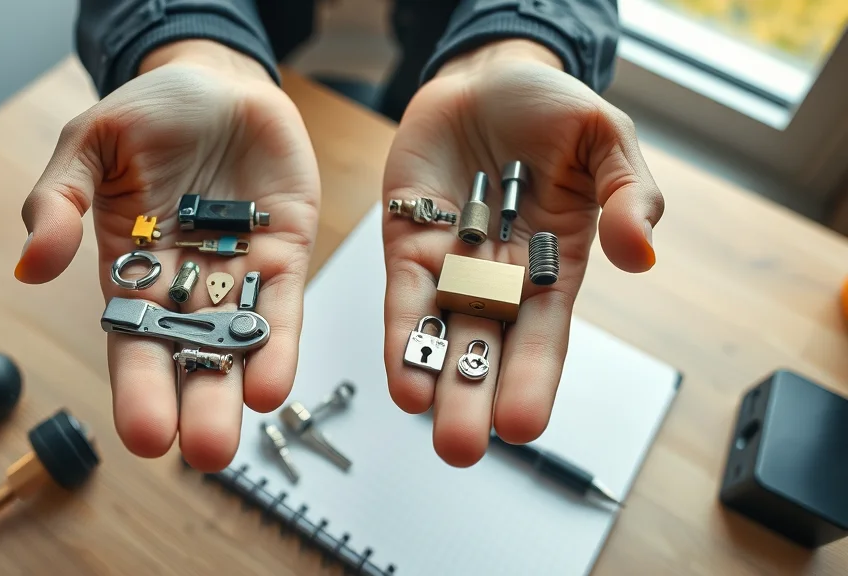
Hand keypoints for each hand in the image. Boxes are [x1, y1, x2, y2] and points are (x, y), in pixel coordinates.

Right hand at [15, 40, 320, 470]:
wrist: (215, 82)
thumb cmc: (148, 115)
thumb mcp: (89, 146)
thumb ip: (58, 201)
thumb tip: (30, 265)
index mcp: (132, 272)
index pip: (134, 343)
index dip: (138, 388)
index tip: (143, 435)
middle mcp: (185, 288)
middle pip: (191, 357)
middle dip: (199, 405)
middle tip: (205, 452)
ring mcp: (238, 275)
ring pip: (240, 342)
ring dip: (242, 384)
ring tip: (242, 425)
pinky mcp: (285, 255)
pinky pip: (282, 305)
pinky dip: (280, 341)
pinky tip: (275, 380)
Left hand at [382, 40, 663, 465]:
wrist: (487, 76)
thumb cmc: (551, 109)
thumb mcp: (607, 139)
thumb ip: (631, 193)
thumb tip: (640, 252)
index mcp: (554, 266)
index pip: (545, 335)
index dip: (534, 378)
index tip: (524, 423)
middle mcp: (501, 279)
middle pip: (487, 349)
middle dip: (473, 397)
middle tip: (460, 447)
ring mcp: (451, 265)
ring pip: (441, 333)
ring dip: (431, 378)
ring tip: (426, 423)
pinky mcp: (407, 244)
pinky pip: (404, 296)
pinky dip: (401, 334)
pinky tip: (399, 376)